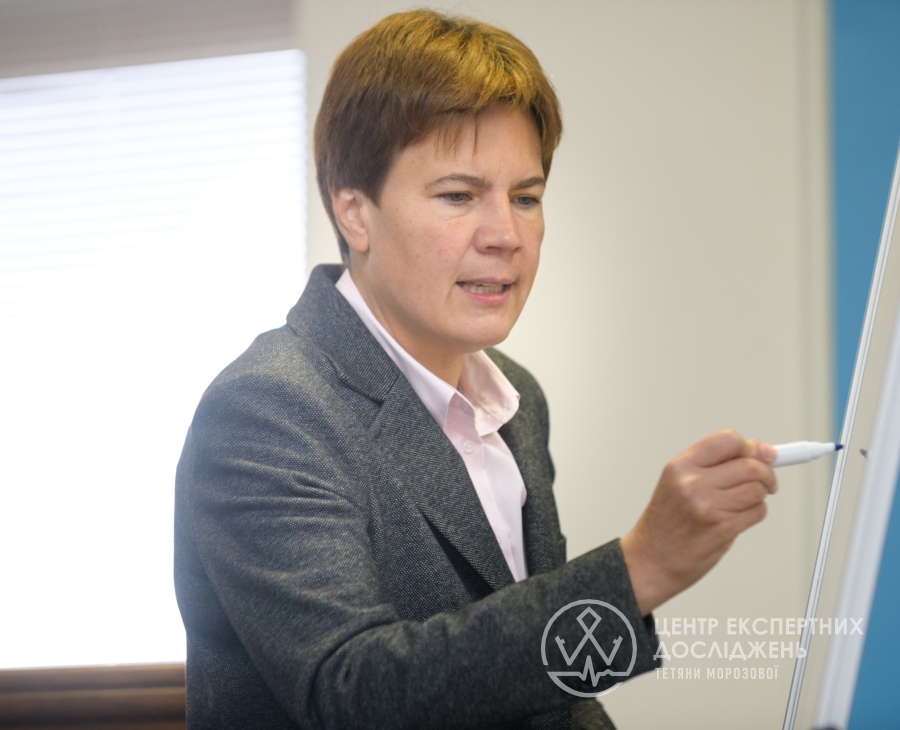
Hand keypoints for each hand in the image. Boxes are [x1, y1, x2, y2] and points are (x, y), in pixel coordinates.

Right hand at [619, 429, 776, 615]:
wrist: (650, 560)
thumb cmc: (665, 523)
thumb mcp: (677, 482)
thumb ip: (712, 465)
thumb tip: (758, 451)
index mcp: (680, 466)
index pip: (728, 440)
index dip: (751, 447)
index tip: (763, 454)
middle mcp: (693, 482)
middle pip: (750, 465)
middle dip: (766, 473)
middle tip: (766, 480)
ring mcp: (709, 506)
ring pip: (757, 489)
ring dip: (759, 495)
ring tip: (744, 502)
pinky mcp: (723, 528)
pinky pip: (757, 512)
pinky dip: (754, 513)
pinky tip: (737, 518)